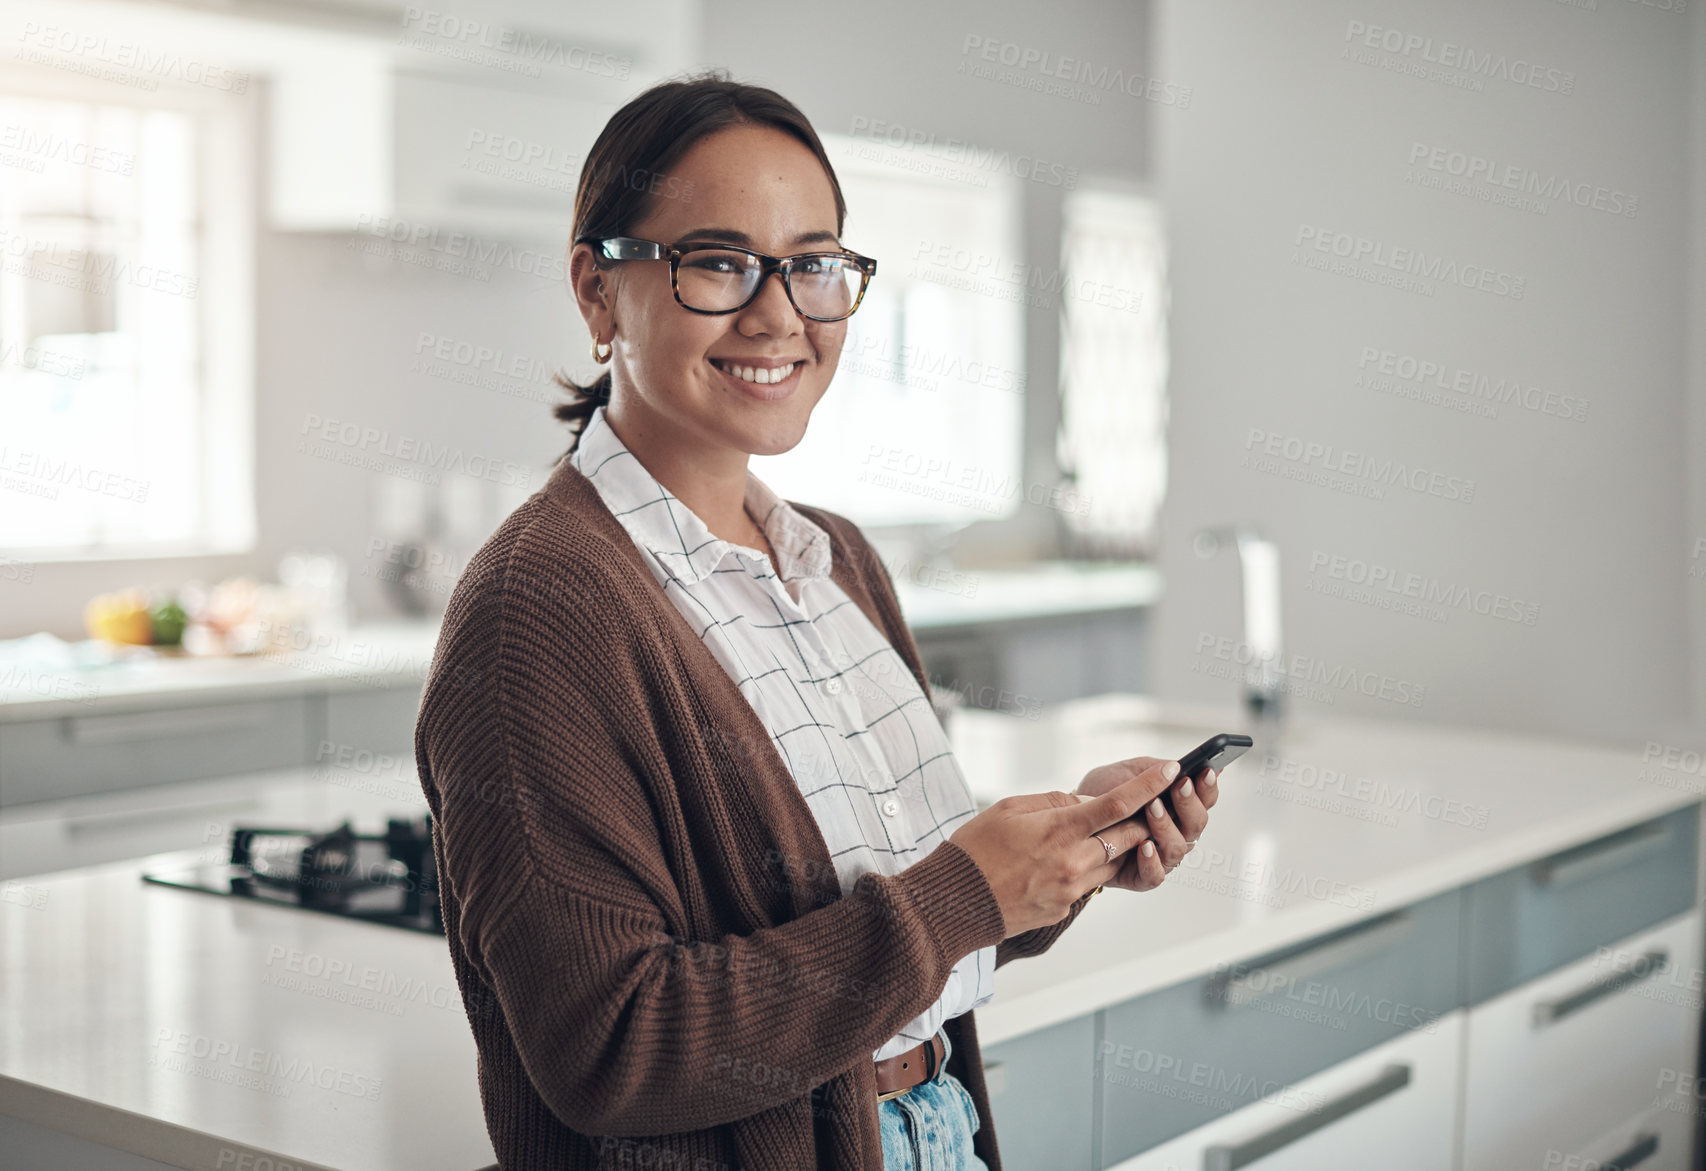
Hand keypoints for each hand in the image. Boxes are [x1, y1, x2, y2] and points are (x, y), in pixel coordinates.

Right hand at [948, 759, 1180, 937]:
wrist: (953, 902)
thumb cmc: (974, 849)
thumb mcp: (1007, 809)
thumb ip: (1051, 801)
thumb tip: (1081, 803)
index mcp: (1060, 831)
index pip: (1118, 804)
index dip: (1149, 786)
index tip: (1171, 770)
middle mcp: (1073, 862)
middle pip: (1129, 836)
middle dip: (1144, 818)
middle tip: (1149, 802)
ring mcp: (1070, 890)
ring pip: (1114, 862)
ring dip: (1118, 844)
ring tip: (1102, 830)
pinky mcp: (1063, 908)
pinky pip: (1089, 884)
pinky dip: (1088, 866)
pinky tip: (1062, 860)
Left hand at [1073, 755, 1219, 891]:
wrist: (1071, 817)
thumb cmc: (1102, 793)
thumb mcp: (1127, 772)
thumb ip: (1153, 770)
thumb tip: (1179, 764)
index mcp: (1177, 806)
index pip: (1204, 799)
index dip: (1209, 787)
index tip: (1205, 771)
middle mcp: (1175, 832)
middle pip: (1197, 824)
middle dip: (1189, 803)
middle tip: (1179, 785)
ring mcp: (1160, 855)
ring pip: (1178, 848)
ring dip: (1167, 826)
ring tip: (1152, 807)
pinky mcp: (1141, 876)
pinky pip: (1156, 875)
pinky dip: (1152, 861)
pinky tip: (1145, 844)